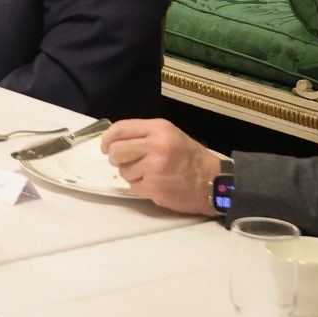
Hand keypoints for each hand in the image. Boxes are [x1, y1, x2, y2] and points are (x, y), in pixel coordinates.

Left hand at [100, 118, 221, 214]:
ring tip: (148, 173)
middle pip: (116, 150)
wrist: (212, 182)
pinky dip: (140, 187)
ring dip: (131, 174)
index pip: (120, 129)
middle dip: (115, 158)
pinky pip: (133, 186)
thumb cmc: (189, 158)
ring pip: (123, 170)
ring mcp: (155, 167)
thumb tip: (114, 140)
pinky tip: (155, 184)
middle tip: (123, 162)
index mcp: (159, 129)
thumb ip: (143, 135)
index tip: (105, 146)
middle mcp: (156, 145)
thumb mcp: (169, 135)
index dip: (108, 138)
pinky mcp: (155, 187)